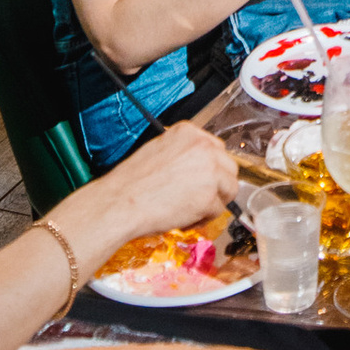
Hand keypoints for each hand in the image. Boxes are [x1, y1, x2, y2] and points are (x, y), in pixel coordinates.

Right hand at [78, 120, 237, 251]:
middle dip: (217, 185)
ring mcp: (210, 170)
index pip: (216, 148)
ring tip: (188, 208)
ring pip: (229, 189)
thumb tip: (199, 167)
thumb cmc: (132, 182)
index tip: (202, 179)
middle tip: (197, 197)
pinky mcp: (210, 196)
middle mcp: (204, 146)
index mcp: (189, 132)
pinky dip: (204, 218)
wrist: (120, 203)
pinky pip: (218, 210)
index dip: (210, 168)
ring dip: (213, 202)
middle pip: (229, 167)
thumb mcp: (159, 151)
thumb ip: (184, 154)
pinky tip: (183, 216)